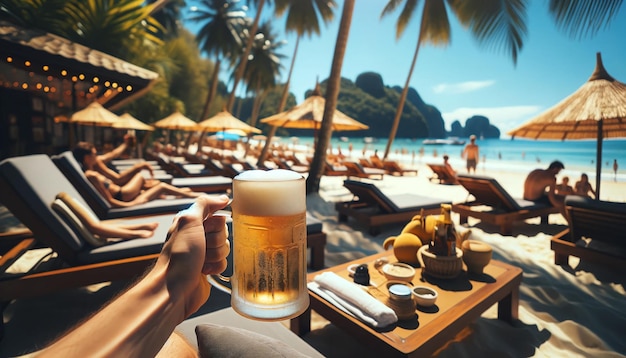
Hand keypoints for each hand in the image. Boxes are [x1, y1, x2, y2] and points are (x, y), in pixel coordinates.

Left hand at [154, 195, 229, 316]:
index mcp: (191, 222)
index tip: (205, 230)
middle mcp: (197, 236)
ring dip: (216, 255)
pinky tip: (204, 271)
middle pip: (224, 231)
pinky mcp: (209, 268)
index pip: (216, 214)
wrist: (175, 289)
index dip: (215, 224)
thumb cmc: (179, 256)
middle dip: (216, 241)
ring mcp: (203, 253)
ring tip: (201, 261)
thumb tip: (223, 198)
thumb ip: (204, 204)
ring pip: (226, 247)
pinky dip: (216, 267)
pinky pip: (225, 263)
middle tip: (202, 248)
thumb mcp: (189, 221)